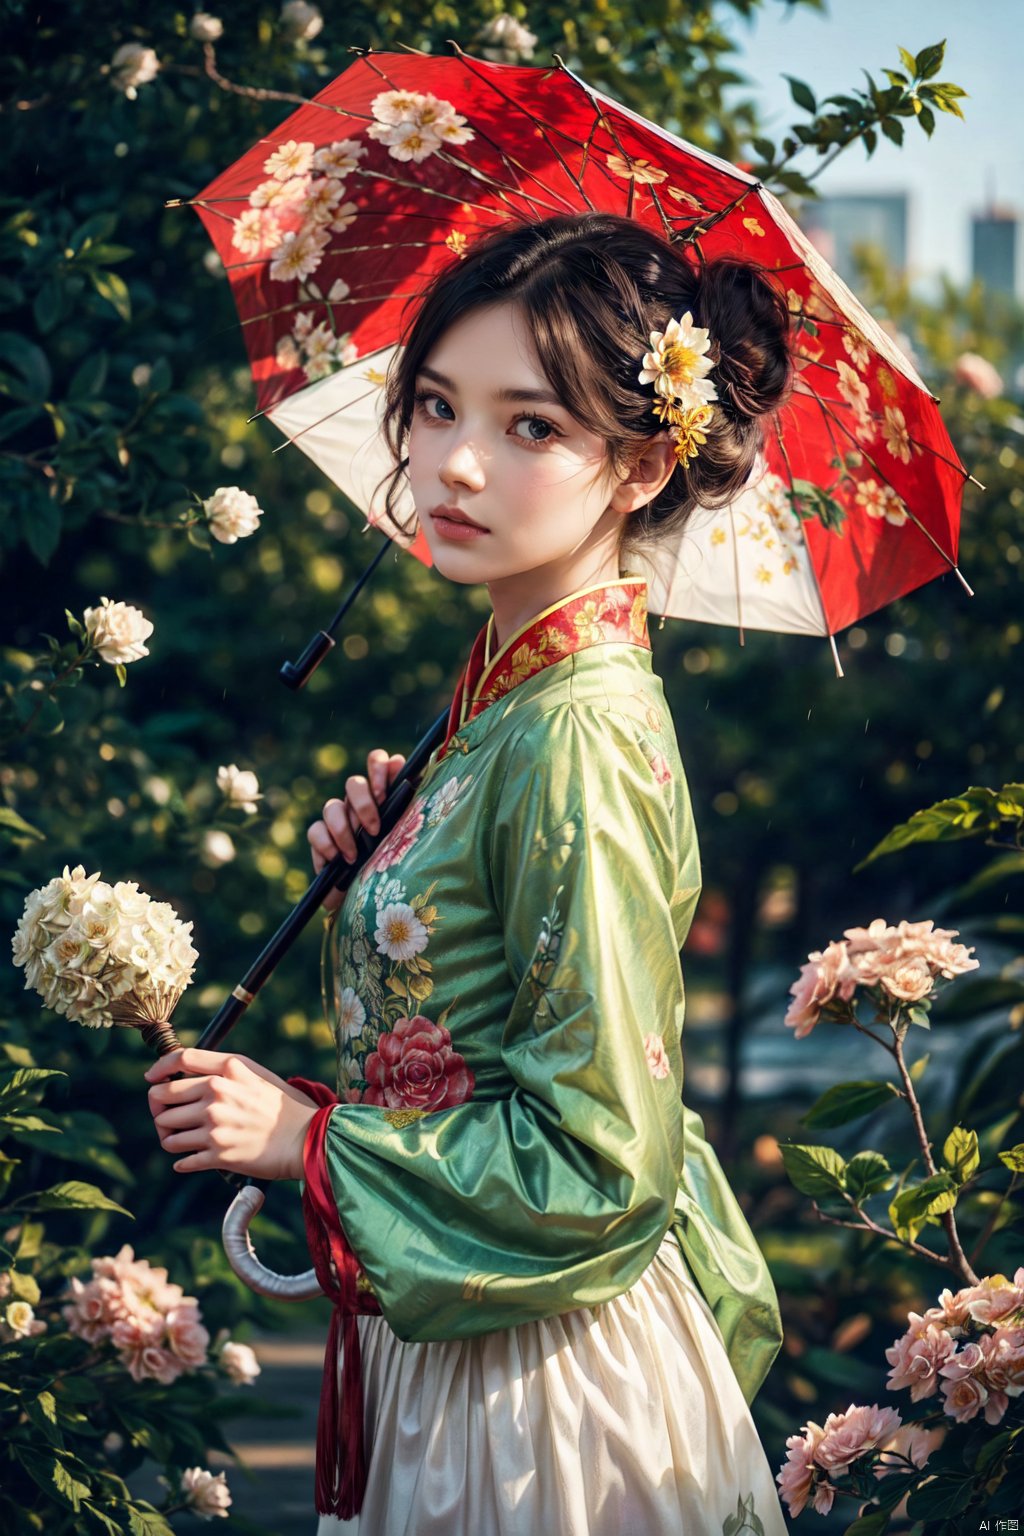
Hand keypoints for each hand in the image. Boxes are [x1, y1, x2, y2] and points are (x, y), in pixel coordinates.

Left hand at [145, 1048, 319, 1181]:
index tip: (151, 1079)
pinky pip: (181, 1160)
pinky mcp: (217, 1154)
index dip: (159, 1068)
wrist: (305, 1138)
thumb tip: (186, 1077)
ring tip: (181, 1139)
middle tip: (167, 1116)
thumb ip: (223, 1071)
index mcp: (228, 1069)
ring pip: (166, 1131)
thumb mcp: (255, 1074)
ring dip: (169, 1136)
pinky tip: (190, 1160)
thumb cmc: (282, 1106)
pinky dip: (183, 1161)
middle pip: (161, 1097)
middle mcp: (216, 1093)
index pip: (179, 1058)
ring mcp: (214, 1125)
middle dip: (158, 1107)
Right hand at [307, 747, 406, 911]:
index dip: (380, 768)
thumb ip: (413, 814)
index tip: (384, 794)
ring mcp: (339, 820)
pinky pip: (316, 830)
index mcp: (386, 798)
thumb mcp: (409, 843)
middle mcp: (361, 804)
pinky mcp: (321, 839)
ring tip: (355, 856)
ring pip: (332, 805)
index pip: (380, 763)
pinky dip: (326, 844)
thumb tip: (422, 789)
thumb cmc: (396, 870)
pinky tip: (337, 860)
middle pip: (354, 783)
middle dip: (363, 803)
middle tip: (374, 829)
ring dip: (344, 830)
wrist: (369, 904)